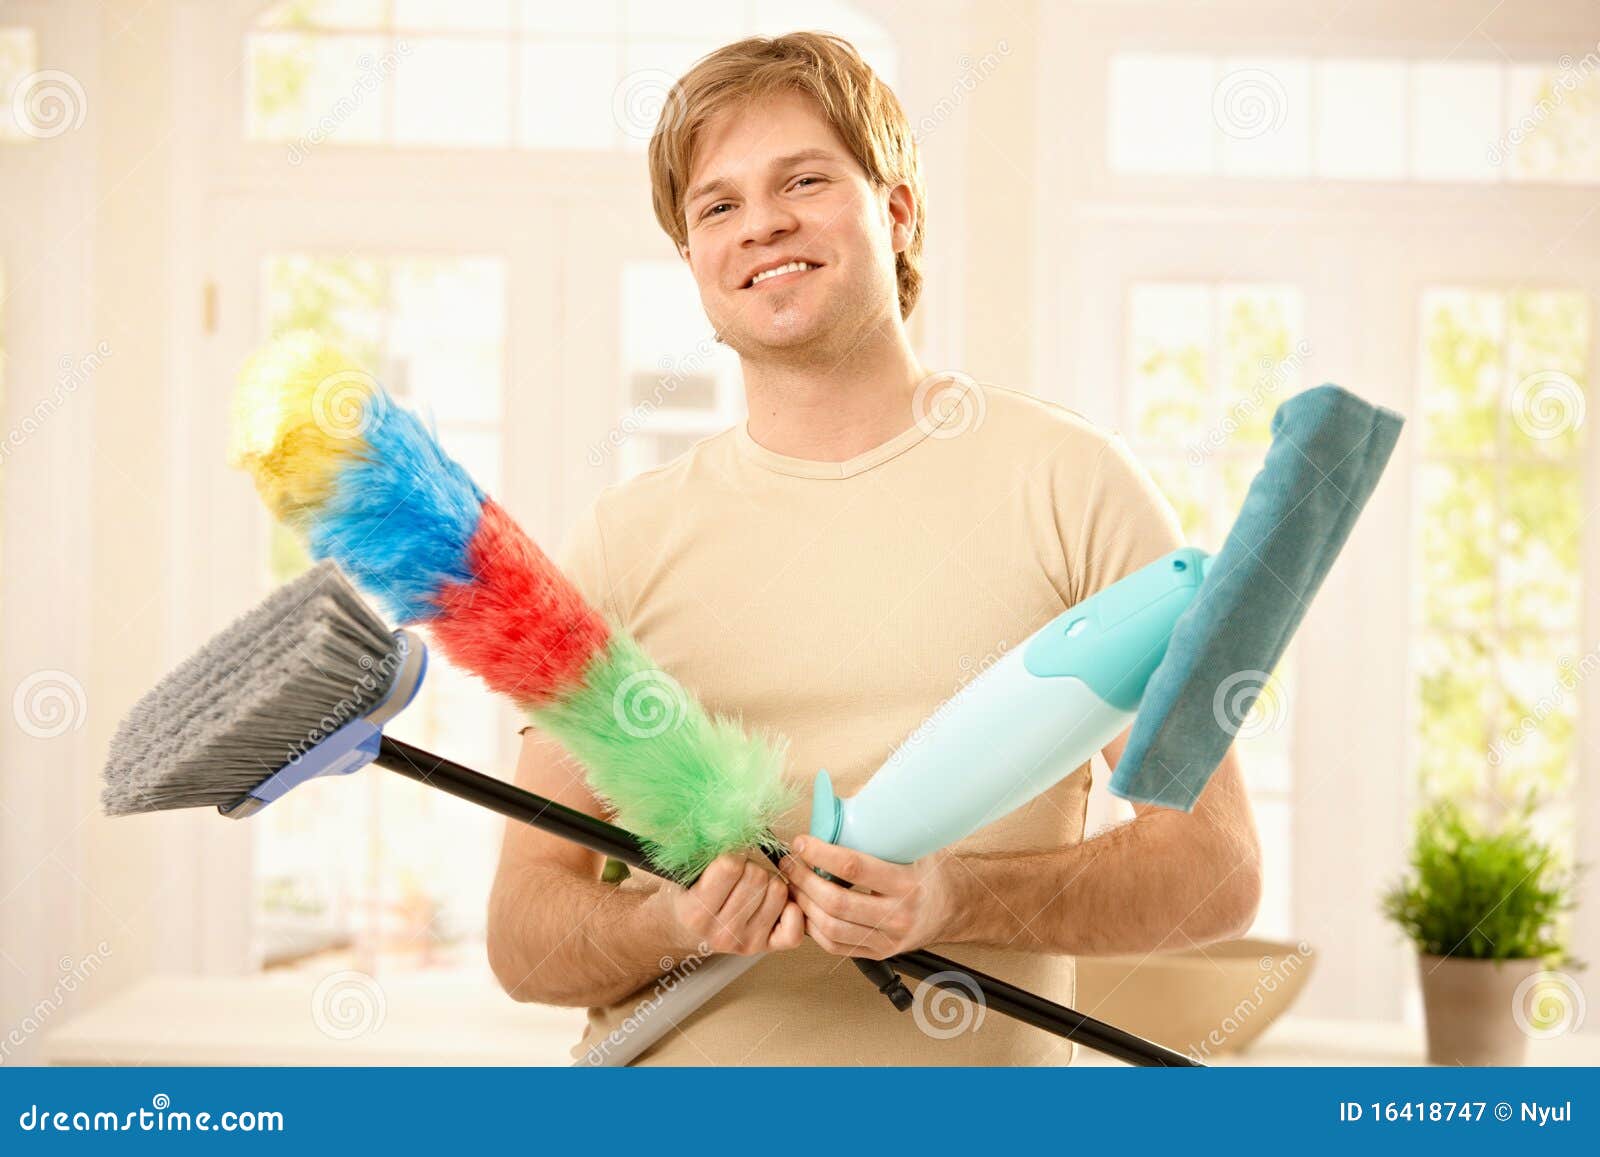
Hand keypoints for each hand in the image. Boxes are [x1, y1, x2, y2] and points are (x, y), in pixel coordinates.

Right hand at [648, 853, 803, 956]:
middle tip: (740, 874)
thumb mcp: (686, 872)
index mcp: (697, 912)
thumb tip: (735, 825)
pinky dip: (789, 908)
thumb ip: (706, 851)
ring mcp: (745, 943)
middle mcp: (721, 932)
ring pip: (778, 892)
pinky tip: (774, 903)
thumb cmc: (689, 893)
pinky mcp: (765, 948)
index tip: (727, 858)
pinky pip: (794, 926)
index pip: (731, 866)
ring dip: (769, 882)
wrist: (685, 930)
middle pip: (758, 877)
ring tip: (752, 888)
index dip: (732, 854)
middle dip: (750, 866)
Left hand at [780, 836, 960, 957]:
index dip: (821, 854)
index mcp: (907, 883)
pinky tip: (805, 907)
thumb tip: (835, 803)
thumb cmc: (925, 872)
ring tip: (793, 884)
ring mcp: (886, 940)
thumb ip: (875, 824)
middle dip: (804, 879)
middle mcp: (898, 915)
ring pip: (830, 927)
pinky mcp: (875, 954)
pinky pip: (833, 945)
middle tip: (790, 862)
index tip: (801, 842)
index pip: (854, 868)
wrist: (948, 909)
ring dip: (802, 904)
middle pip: (836, 901)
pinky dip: (811, 927)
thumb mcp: (911, 844)